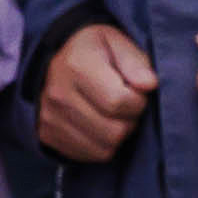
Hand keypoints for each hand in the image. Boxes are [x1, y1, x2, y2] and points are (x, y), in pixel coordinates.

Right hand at [33, 19, 158, 163]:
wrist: (52, 60)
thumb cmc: (91, 50)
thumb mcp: (115, 41)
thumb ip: (136, 61)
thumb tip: (150, 85)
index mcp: (77, 66)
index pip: (119, 102)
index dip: (138, 101)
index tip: (137, 91)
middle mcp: (59, 95)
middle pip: (114, 131)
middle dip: (130, 120)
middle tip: (127, 104)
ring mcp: (50, 119)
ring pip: (104, 149)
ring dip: (118, 135)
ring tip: (114, 115)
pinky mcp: (48, 136)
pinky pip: (90, 156)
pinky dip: (102, 145)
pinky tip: (100, 125)